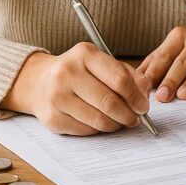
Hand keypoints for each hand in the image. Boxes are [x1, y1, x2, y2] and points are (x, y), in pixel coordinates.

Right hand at [1, 43, 152, 134]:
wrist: (40, 82)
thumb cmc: (79, 72)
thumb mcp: (102, 63)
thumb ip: (127, 74)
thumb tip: (145, 90)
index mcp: (84, 54)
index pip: (119, 79)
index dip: (136, 96)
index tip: (144, 106)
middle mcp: (67, 73)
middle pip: (109, 102)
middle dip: (129, 114)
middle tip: (136, 118)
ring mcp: (57, 96)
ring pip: (99, 120)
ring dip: (116, 124)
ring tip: (121, 121)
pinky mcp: (52, 118)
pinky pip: (86, 130)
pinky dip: (99, 130)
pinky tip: (102, 122)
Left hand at [138, 22, 185, 102]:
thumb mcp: (171, 48)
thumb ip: (154, 63)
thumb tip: (134, 80)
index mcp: (179, 36)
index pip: (165, 55)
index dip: (155, 72)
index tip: (146, 88)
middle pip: (183, 61)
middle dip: (172, 79)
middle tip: (163, 96)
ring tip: (183, 95)